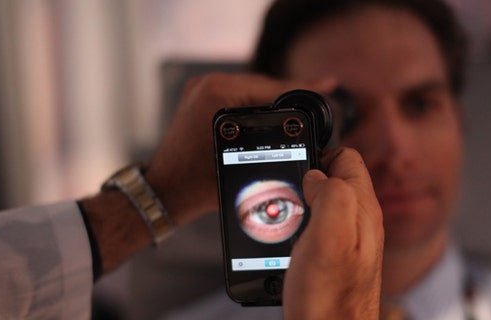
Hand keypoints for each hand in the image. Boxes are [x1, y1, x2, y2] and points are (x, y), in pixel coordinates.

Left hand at [146, 73, 335, 225]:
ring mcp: (202, 88)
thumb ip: (274, 145)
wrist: (163, 189)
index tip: (326, 85)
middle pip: (262, 85)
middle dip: (290, 94)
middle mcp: (209, 85)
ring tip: (303, 104)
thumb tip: (308, 137)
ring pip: (251, 89)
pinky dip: (255, 103)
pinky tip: (274, 111)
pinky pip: (237, 94)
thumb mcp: (243, 164)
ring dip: (273, 99)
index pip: (271, 88)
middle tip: (322, 93)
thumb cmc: (197, 184)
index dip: (301, 89)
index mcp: (218, 95)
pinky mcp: (201, 96)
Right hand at [283, 148, 383, 318]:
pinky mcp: (333, 257)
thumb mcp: (329, 236)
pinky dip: (299, 227)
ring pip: (322, 203)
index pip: (346, 157)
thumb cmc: (330, 298)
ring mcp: (348, 240)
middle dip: (306, 180)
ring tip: (287, 221)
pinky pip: (316, 227)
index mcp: (362, 209)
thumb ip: (329, 195)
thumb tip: (316, 176)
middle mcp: (359, 222)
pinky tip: (290, 241)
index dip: (318, 156)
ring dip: (300, 204)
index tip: (296, 171)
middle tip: (288, 199)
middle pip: (333, 179)